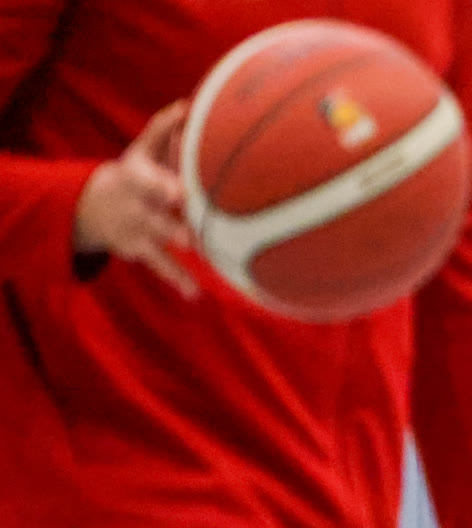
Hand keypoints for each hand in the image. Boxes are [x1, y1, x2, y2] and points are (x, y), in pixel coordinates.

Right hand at [73, 101, 196, 296]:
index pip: (148, 182)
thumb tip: (188, 106)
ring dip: (176, 253)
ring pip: (158, 244)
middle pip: (154, 216)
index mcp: (136, 179)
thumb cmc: (133, 174)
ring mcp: (137, 230)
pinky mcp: (140, 250)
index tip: (179, 193)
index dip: (163, 186)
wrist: (94, 206)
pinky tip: (194, 294)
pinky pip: (160, 266)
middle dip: (170, 224)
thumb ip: (162, 130)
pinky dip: (177, 279)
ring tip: (196, 258)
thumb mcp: (140, 152)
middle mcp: (136, 206)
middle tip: (191, 234)